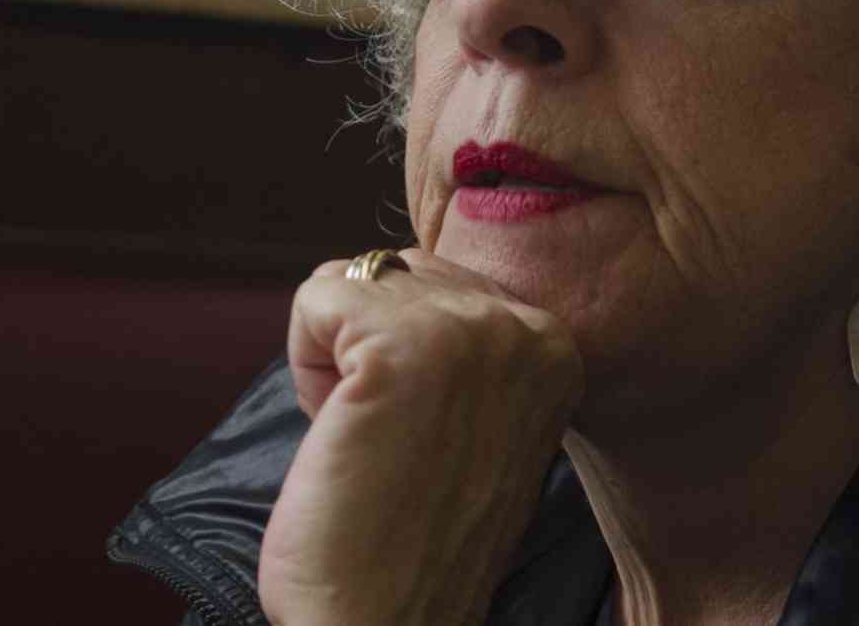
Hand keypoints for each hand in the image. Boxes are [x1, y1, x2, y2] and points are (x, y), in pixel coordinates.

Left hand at [257, 250, 584, 625]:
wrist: (385, 625)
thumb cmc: (408, 533)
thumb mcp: (472, 414)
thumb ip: (460, 342)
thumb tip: (392, 269)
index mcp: (555, 345)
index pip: (436, 278)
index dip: (396, 355)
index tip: (421, 434)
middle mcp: (529, 327)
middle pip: (392, 270)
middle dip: (362, 348)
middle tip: (388, 440)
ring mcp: (472, 332)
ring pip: (349, 279)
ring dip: (332, 359)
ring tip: (369, 438)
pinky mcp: (403, 347)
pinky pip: (313, 298)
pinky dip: (303, 366)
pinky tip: (342, 432)